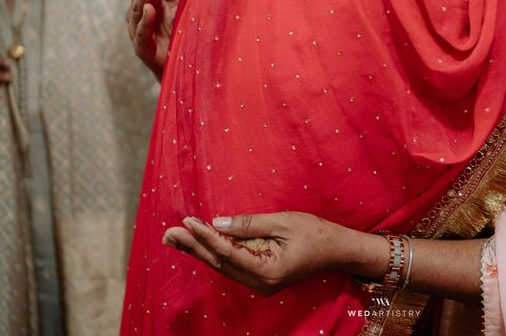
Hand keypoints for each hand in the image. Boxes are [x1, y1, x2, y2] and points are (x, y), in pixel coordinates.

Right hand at [126, 0, 178, 80]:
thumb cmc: (178, 33)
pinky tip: (150, 9)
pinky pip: (142, 34)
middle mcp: (139, 18)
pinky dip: (145, 22)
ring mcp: (139, 34)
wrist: (184, 67)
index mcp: (147, 5)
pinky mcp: (143, 51)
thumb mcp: (176, 5)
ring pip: (138, 12)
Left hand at [163, 212, 382, 296]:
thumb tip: (218, 223)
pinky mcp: (260, 277)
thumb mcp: (283, 222)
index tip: (188, 221)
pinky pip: (231, 265)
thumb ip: (249, 224)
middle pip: (219, 263)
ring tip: (175, 238)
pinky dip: (214, 252)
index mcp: (267, 270)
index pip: (228, 253)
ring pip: (222, 265)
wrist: (336, 250)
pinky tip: (198, 244)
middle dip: (193, 247)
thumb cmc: (315, 233)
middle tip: (168, 234)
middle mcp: (260, 283)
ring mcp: (260, 283)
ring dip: (198, 250)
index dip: (205, 236)